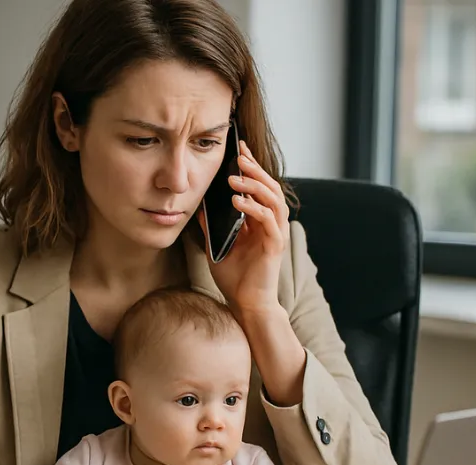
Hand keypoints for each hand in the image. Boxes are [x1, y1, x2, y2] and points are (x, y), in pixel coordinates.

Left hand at [198, 140, 289, 314]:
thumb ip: (212, 226)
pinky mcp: (274, 247)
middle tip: (239, 155)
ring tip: (236, 177)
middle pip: (270, 188)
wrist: (245, 304)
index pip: (259, 188)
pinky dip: (254, 208)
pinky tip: (238, 202)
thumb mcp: (218, 246)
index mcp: (260, 222)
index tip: (239, 149)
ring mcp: (275, 235)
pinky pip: (268, 221)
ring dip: (255, 186)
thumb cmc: (235, 278)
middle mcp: (271, 225)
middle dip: (255, 169)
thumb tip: (200, 206)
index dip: (252, 167)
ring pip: (273, 200)